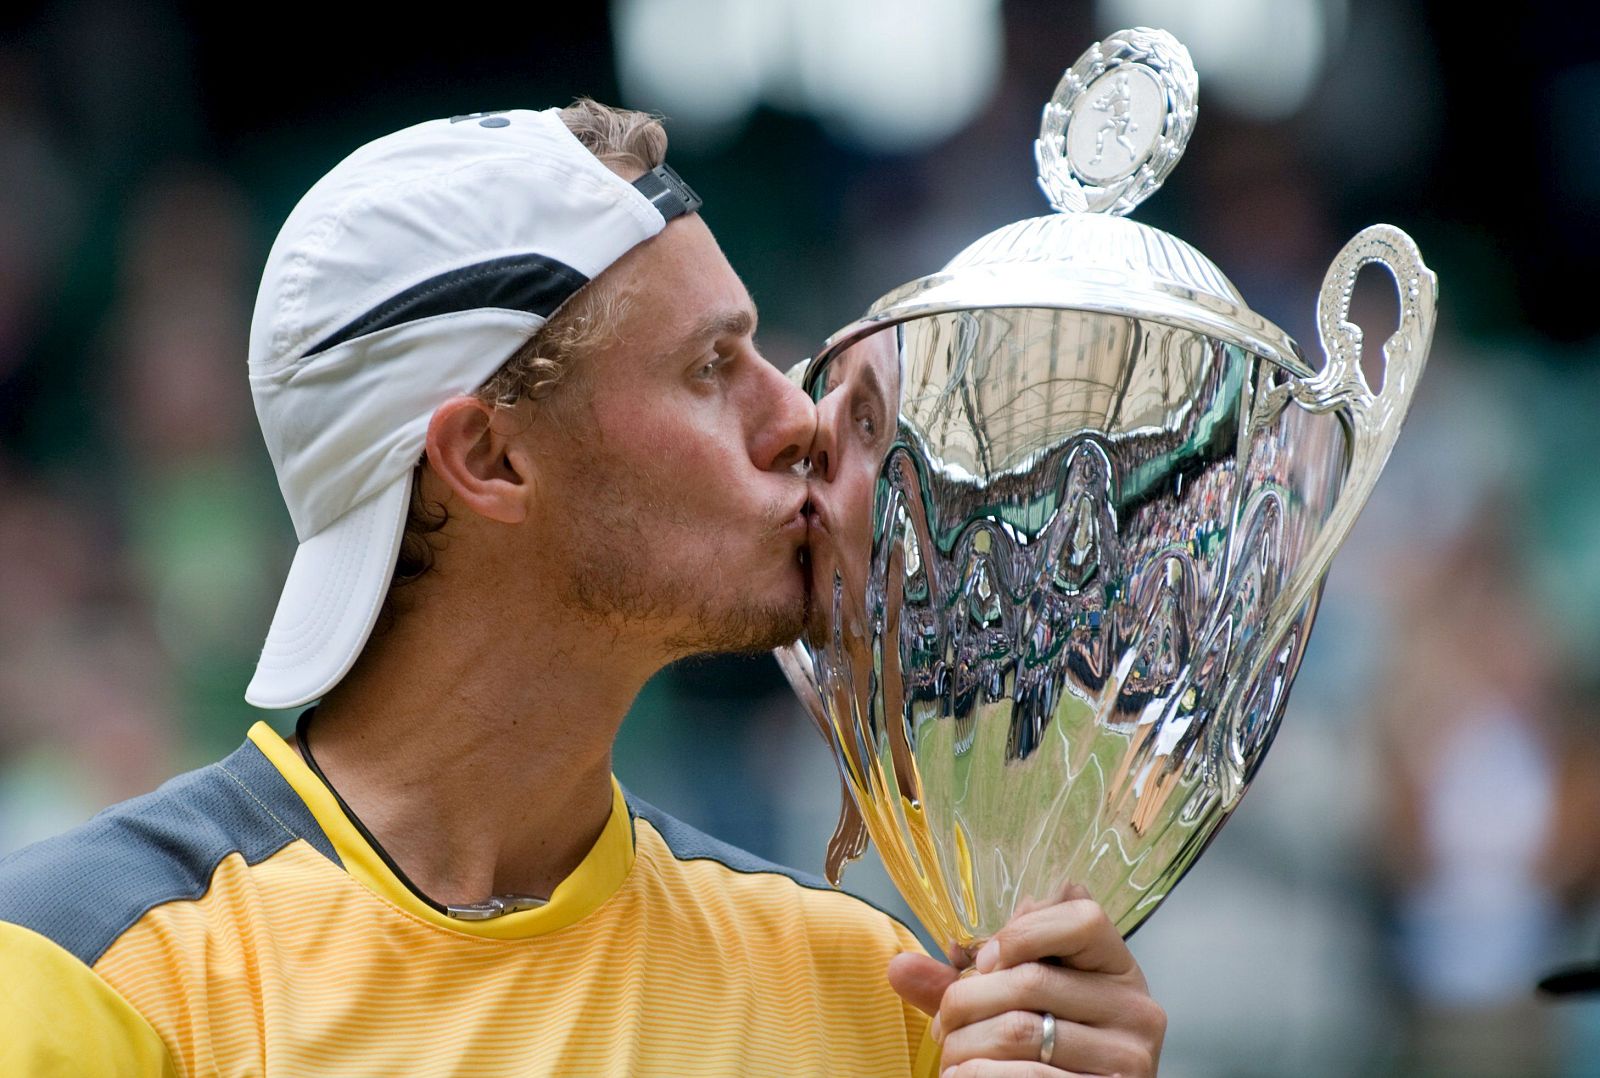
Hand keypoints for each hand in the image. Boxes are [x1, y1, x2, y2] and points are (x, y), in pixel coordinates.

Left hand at [887, 885, 1164, 1076]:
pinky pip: (1025, 1077)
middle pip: (1032, 980)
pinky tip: (960, 1077)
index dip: (1023, 932)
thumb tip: (899, 966)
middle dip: (965, 1000)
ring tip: (951, 1054)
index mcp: (1117, 969)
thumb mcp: (1020, 1003)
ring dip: (963, 1044)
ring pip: (1018, 1032)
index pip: (1084, 918)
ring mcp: (1127, 1059)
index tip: (984, 961)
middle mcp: (1135, 1010)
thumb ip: (968, 982)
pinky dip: (975, 1076)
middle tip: (944, 1022)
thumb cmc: (1050, 1051)